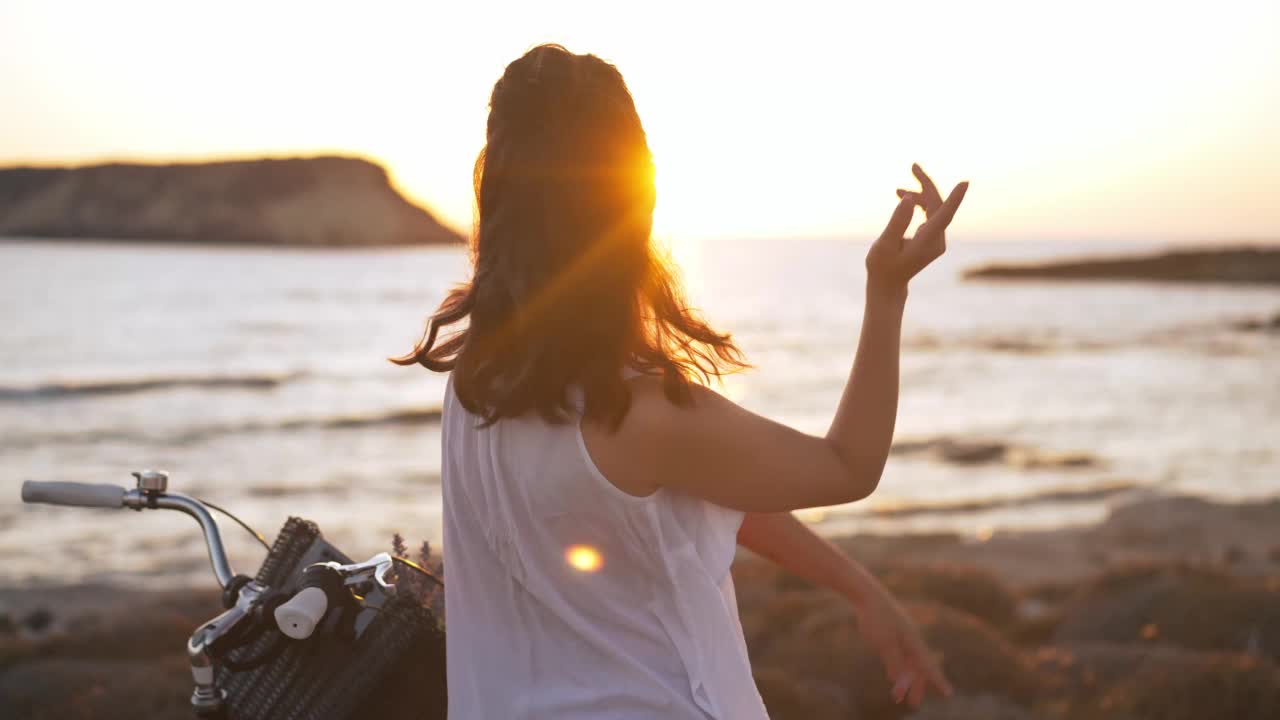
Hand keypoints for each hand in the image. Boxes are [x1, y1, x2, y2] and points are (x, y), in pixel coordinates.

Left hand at [852, 581, 952, 707]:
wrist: (867, 594)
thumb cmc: (877, 618)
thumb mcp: (884, 644)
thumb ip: (894, 663)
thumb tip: (899, 681)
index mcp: (913, 642)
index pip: (928, 666)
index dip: (938, 681)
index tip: (949, 693)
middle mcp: (910, 640)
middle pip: (918, 668)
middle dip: (916, 686)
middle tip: (913, 704)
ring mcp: (901, 636)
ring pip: (907, 663)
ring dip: (905, 680)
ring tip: (900, 695)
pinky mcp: (890, 633)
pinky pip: (899, 655)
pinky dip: (898, 668)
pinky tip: (893, 675)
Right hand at [865, 164, 967, 296]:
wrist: (888, 285)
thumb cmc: (882, 266)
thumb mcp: (884, 244)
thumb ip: (897, 221)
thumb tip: (908, 198)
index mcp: (926, 242)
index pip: (944, 216)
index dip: (955, 199)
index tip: (965, 182)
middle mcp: (937, 241)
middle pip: (938, 205)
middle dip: (925, 185)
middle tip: (913, 165)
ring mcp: (937, 240)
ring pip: (934, 208)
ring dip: (918, 195)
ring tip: (896, 190)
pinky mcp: (933, 238)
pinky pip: (931, 214)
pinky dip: (919, 204)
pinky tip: (904, 198)